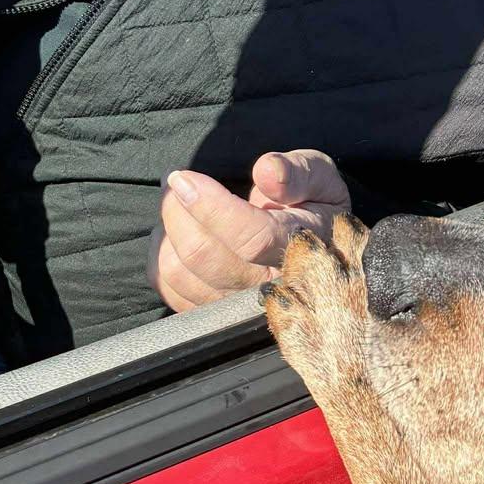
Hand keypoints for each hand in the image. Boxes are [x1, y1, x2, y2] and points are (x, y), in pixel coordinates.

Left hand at [148, 149, 350, 312]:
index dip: (211, 207)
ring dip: (167, 232)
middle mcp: (266, 286)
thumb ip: (298, 171)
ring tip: (176, 205)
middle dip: (176, 210)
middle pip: (204, 255)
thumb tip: (266, 171)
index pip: (252, 237)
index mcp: (298, 249)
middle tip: (174, 180)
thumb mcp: (321, 177)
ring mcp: (234, 305)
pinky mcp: (210, 311)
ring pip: (179, 273)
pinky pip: (170, 288)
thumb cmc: (314, 204)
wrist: (317, 246)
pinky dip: (162, 257)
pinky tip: (175, 235)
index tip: (183, 177)